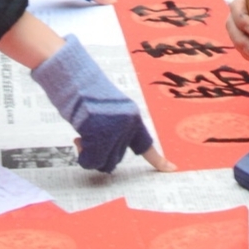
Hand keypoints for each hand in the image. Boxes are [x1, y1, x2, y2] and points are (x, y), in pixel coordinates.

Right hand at [30, 36, 172, 172]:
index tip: (172, 169)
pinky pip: (91, 160)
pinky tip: (77, 140)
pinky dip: (83, 157)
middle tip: (85, 142)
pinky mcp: (98, 135)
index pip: (146, 144)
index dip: (158, 160)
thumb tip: (106, 158)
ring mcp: (114, 131)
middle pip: (116, 159)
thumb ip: (114, 130)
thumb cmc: (88, 95)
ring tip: (80, 140)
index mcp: (133, 118)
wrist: (76, 79)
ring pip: (104, 163)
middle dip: (101, 156)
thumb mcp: (109, 112)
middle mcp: (127, 126)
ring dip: (90, 157)